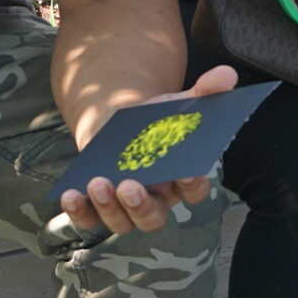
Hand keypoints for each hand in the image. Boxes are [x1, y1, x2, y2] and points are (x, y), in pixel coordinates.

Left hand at [58, 65, 238, 234]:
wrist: (118, 126)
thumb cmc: (155, 121)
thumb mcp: (178, 103)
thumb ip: (205, 91)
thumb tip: (227, 75)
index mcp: (181, 180)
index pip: (193, 191)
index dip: (192, 184)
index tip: (187, 171)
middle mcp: (156, 202)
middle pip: (153, 218)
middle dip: (140, 206)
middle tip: (129, 185)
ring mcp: (124, 208)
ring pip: (121, 222)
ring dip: (109, 207)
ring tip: (97, 182)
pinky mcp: (96, 206)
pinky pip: (88, 219)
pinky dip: (79, 211)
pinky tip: (70, 193)